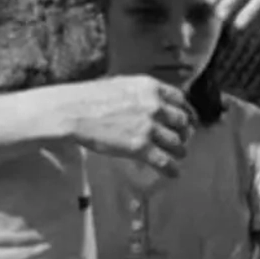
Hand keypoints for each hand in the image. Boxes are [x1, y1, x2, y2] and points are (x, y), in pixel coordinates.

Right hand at [66, 76, 192, 174]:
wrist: (74, 112)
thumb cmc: (92, 97)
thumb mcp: (123, 85)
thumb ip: (143, 93)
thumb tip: (153, 101)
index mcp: (151, 88)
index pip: (181, 100)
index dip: (184, 112)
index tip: (185, 119)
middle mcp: (155, 106)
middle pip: (182, 122)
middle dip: (182, 132)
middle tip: (180, 139)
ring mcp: (149, 127)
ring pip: (177, 143)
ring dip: (179, 151)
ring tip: (177, 156)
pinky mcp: (140, 147)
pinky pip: (165, 162)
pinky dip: (172, 169)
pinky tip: (173, 173)